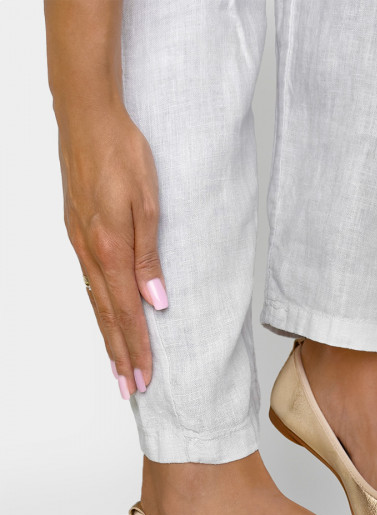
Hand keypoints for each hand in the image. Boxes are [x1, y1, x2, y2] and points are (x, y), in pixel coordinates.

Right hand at [58, 105, 166, 398]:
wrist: (88, 118)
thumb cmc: (123, 154)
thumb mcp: (148, 205)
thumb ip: (149, 258)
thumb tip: (156, 303)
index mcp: (111, 249)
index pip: (128, 313)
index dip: (136, 349)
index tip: (145, 378)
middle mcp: (91, 253)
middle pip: (108, 316)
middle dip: (120, 356)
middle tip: (130, 389)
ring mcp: (80, 244)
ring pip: (96, 303)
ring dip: (108, 338)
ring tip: (117, 366)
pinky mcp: (77, 233)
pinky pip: (89, 283)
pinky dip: (99, 310)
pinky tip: (105, 319)